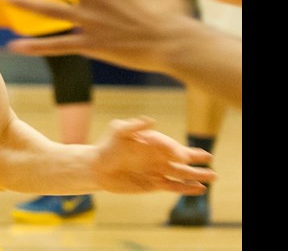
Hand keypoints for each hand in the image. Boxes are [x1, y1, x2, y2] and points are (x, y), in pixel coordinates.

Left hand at [92, 117, 215, 193]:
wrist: (97, 167)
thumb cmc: (107, 146)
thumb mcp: (118, 131)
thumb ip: (133, 126)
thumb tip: (150, 121)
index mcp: (151, 141)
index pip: (167, 144)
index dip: (174, 149)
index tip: (180, 155)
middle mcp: (157, 155)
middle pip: (179, 157)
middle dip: (194, 158)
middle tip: (208, 157)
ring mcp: (157, 170)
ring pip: (180, 173)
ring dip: (195, 174)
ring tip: (212, 175)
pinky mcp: (154, 184)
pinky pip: (173, 186)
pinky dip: (185, 188)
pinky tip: (199, 188)